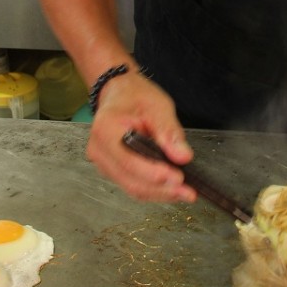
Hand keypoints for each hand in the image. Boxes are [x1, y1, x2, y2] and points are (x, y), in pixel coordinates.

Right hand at [85, 71, 196, 202]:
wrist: (119, 93)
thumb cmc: (135, 96)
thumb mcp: (157, 106)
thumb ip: (169, 132)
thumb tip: (182, 156)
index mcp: (106, 130)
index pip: (129, 160)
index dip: (154, 173)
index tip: (179, 178)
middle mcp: (99, 150)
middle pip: (130, 180)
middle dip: (161, 189)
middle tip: (187, 192)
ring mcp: (103, 162)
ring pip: (131, 187)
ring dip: (159, 193)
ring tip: (184, 192)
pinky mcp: (111, 169)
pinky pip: (131, 184)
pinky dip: (152, 189)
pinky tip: (171, 189)